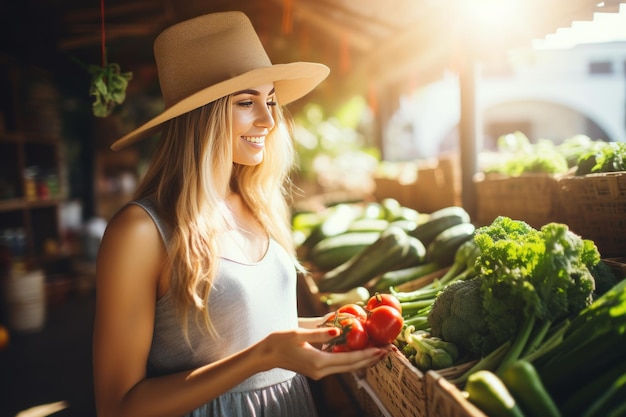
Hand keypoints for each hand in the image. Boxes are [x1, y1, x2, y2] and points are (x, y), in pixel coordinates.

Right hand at [255, 327, 390, 379]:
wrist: (266, 355)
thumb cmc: (279, 341)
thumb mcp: (299, 333)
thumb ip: (320, 332)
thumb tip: (338, 329)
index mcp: (319, 362)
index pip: (350, 359)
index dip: (368, 355)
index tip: (383, 350)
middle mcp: (322, 371)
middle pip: (353, 366)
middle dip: (372, 359)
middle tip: (389, 351)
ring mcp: (319, 372)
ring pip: (348, 367)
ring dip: (364, 360)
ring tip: (379, 352)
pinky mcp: (317, 370)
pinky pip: (340, 366)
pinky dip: (353, 360)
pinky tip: (360, 353)